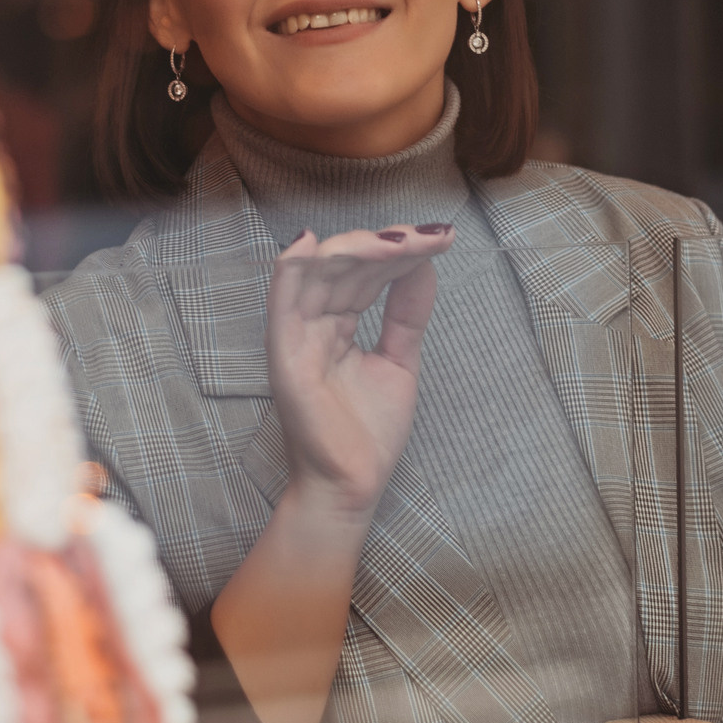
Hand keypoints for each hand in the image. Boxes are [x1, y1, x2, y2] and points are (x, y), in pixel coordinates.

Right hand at [265, 224, 452, 520]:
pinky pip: (281, 304)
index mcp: (335, 323)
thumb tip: (424, 263)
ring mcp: (296, 338)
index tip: (441, 237)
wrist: (354, 487)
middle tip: (431, 236)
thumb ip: (406, 313)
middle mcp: (313, 324)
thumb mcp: (399, 360)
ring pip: (316, 272)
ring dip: (359, 248)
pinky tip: (313, 244)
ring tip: (404, 241)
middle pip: (343, 265)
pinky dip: (292, 269)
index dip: (400, 250)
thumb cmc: (367, 433)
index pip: (363, 272)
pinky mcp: (285, 359)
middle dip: (388, 244)